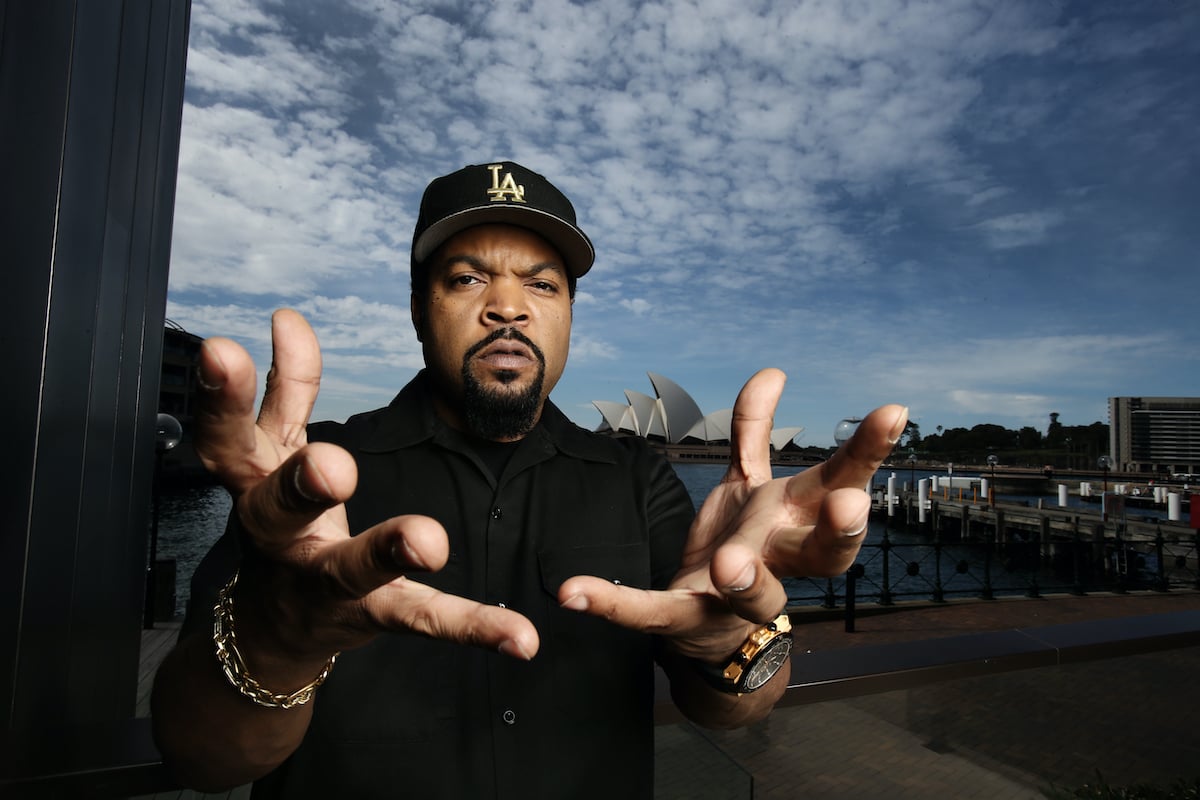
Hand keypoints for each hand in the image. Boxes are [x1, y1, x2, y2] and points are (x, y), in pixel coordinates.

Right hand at [195, 309, 538, 682]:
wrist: (272, 628)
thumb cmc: (279, 521)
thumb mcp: (274, 453)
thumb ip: (286, 387)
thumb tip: (288, 317)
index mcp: (255, 484)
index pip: (229, 437)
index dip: (222, 396)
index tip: (219, 350)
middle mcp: (279, 536)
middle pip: (281, 510)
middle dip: (303, 485)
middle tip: (333, 465)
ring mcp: (322, 581)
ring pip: (350, 571)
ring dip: (387, 554)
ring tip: (429, 542)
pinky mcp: (371, 615)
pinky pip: (422, 617)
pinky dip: (472, 625)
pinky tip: (519, 636)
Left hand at [559, 369, 906, 665]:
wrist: (711, 631)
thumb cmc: (744, 547)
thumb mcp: (750, 488)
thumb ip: (754, 433)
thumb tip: (771, 371)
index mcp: (797, 526)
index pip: (843, 486)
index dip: (867, 452)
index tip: (892, 410)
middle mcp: (781, 565)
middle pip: (823, 556)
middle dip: (837, 533)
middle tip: (845, 505)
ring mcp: (736, 599)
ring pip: (753, 595)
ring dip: (746, 579)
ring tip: (728, 564)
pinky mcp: (683, 620)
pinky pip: (648, 613)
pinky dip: (611, 604)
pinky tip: (572, 592)